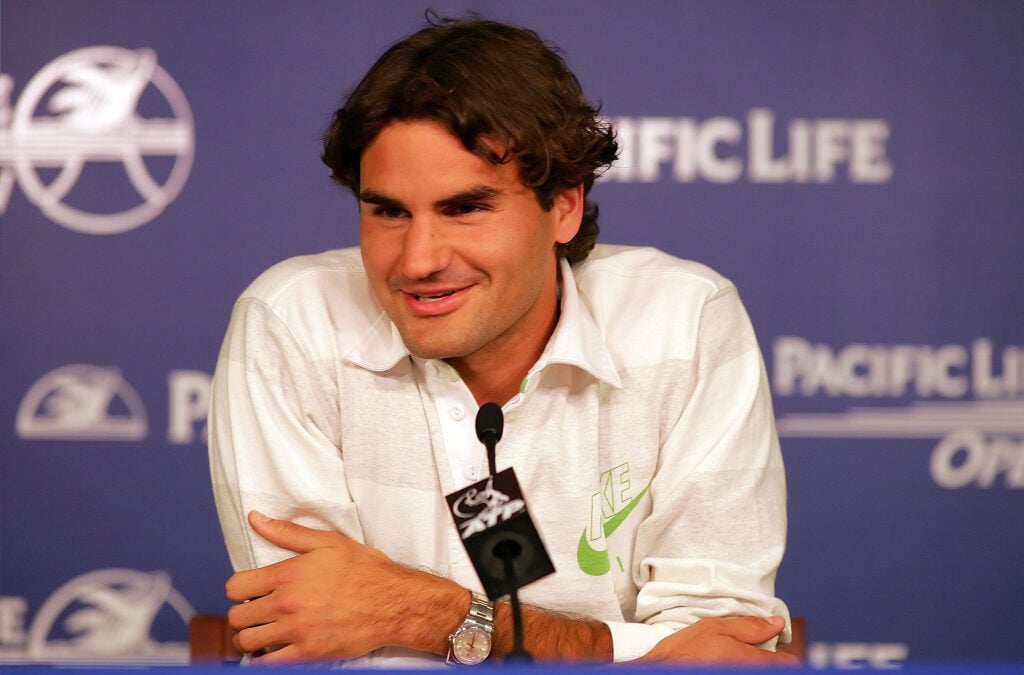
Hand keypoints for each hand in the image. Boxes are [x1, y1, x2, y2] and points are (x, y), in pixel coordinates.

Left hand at [224, 511, 461, 662]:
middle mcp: (287, 604)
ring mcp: (296, 631)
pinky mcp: (308, 654)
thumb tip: (255, 518)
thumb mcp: (328, 542)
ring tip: (266, 631)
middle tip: (260, 613)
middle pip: (237, 617)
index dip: (239, 589)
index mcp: (288, 574)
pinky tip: (276, 650)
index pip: (235, 587)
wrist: (393, 602)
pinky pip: (268, 664)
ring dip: (252, 637)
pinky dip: (265, 660)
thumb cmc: (364, 570)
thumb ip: (287, 532)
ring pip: (247, 641)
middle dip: (245, 614)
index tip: (251, 592)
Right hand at [638, 616, 797, 664]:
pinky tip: (721, 662)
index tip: (771, 646)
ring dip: (751, 663)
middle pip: (774, 668)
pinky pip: (742, 671)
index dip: (781, 653)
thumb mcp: (714, 627)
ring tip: (730, 657)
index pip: (788, 663)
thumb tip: (777, 623)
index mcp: (752, 661)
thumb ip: (749, 626)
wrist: (660, 672)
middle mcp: (749, 672)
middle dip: (766, 659)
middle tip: (747, 650)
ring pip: (758, 671)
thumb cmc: (684, 652)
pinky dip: (739, 666)